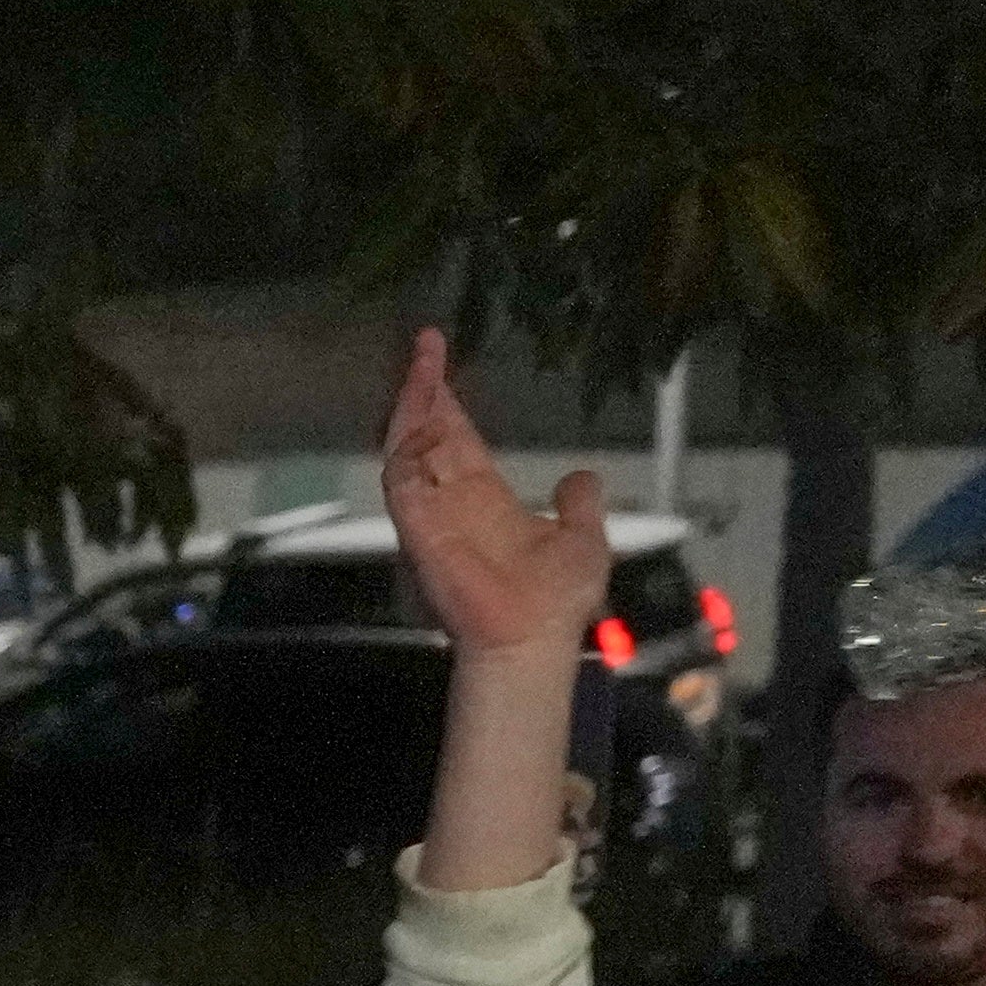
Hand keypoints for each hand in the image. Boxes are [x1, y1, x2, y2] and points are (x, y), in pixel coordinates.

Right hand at [379, 333, 614, 658]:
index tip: (442, 364)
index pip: (457, 441)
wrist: (533, 641)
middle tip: (425, 343)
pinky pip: (400, 479)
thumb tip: (582, 476)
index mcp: (484, 501)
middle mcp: (451, 503)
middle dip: (424, 389)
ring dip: (412, 404)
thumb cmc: (555, 604)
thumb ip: (579, 504)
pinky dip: (406, 447)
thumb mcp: (585, 538)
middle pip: (427, 434)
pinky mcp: (417, 529)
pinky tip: (424, 414)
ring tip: (421, 363)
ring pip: (408, 447)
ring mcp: (430, 515)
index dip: (450, 403)